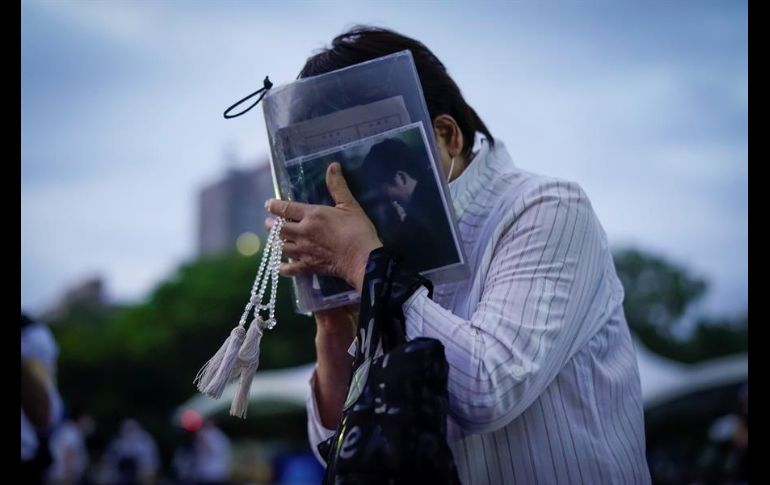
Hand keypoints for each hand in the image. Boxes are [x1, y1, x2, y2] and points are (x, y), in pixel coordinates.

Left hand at [265, 162, 382, 292]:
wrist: (362, 258)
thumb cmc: (357, 230)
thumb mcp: (349, 205)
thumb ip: (338, 186)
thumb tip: (332, 165)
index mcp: (311, 215)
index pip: (285, 208)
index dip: (274, 206)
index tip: (268, 205)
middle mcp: (302, 232)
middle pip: (278, 228)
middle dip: (271, 225)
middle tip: (270, 223)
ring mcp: (303, 251)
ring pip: (280, 246)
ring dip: (275, 242)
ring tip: (275, 240)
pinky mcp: (308, 267)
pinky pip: (289, 269)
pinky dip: (282, 267)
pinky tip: (281, 265)